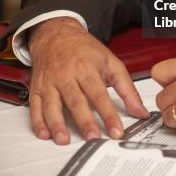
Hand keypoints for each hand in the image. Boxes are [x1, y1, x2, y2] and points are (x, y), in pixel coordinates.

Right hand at [27, 17, 148, 144]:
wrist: (58, 34)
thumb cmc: (85, 50)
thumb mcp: (111, 62)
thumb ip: (126, 88)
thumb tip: (140, 112)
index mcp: (87, 68)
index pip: (100, 94)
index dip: (109, 114)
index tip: (116, 131)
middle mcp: (67, 75)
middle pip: (76, 100)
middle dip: (85, 121)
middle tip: (93, 139)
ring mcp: (50, 82)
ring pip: (52, 105)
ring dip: (57, 124)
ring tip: (64, 140)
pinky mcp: (37, 87)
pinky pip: (35, 106)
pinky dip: (38, 122)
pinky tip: (44, 134)